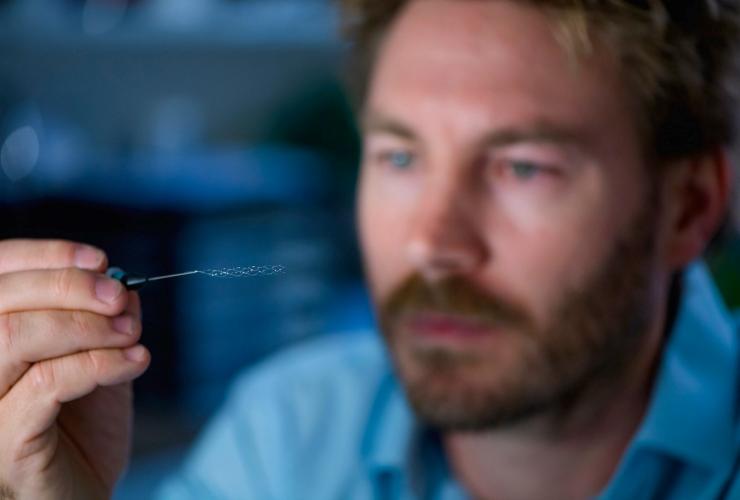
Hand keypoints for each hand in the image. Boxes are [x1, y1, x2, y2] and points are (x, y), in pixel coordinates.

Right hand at [0, 239, 149, 499]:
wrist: (82, 492)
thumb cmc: (82, 426)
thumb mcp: (96, 359)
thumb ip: (103, 321)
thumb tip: (120, 285)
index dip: (44, 257)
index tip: (99, 260)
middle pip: (2, 302)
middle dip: (69, 287)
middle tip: (120, 296)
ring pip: (13, 337)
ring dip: (85, 326)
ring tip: (130, 334)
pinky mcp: (3, 442)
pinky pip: (46, 384)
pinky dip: (98, 363)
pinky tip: (134, 363)